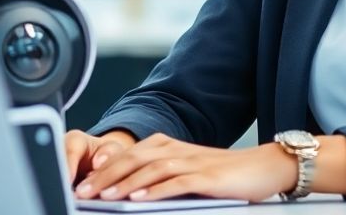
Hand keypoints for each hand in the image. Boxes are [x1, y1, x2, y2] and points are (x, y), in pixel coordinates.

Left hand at [73, 132, 296, 202]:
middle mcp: (176, 149)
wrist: (263, 167)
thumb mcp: (186, 171)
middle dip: (104, 176)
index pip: (127, 154)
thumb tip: (127, 192)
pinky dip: (156, 190)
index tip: (81, 183)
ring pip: (150, 169)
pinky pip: (176, 182)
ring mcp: (192, 162)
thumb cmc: (223, 174)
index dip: (102, 168)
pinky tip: (140, 200)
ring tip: (105, 197)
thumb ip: (159, 177)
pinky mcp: (207, 177)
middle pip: (133, 159)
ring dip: (125, 183)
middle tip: (84, 192)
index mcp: (167, 146)